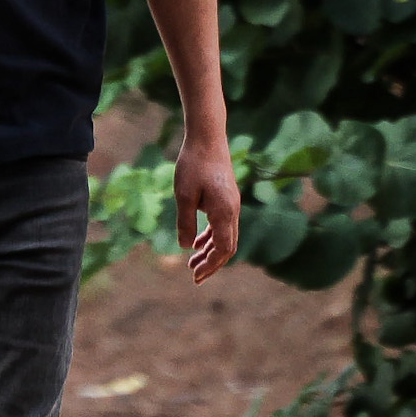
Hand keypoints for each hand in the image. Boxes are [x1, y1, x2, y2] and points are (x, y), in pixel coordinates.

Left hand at [175, 134, 240, 284]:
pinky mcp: (226, 199)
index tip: (195, 275)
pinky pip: (222, 225)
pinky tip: (197, 243)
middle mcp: (233, 212)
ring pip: (225, 237)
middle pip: (226, 247)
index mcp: (224, 213)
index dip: (210, 265)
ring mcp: (231, 206)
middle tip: (194, 277)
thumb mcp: (183, 195)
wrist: (207, 139)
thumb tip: (186, 248)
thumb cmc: (193, 165)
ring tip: (192, 263)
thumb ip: (186, 223)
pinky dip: (210, 237)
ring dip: (209, 252)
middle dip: (211, 264)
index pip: (222, 249)